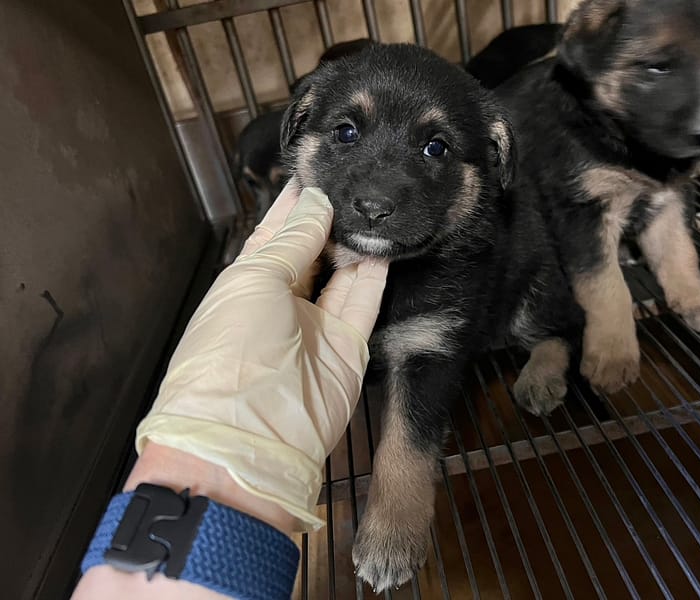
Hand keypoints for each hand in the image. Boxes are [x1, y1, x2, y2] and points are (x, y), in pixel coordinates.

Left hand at [136, 179, 388, 529]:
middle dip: (331, 219)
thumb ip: (292, 240)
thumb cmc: (233, 347)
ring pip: (343, 273)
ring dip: (355, 241)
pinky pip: (366, 300)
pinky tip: (385, 241)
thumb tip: (316, 201)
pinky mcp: (350, 346)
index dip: (296, 204)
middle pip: (313, 251)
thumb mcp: (253, 280)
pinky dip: (375, 272)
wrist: (251, 434)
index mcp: (247, 284)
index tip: (320, 169)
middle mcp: (284, 302)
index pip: (276, 234)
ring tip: (371, 205)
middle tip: (356, 182)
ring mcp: (318, 325)